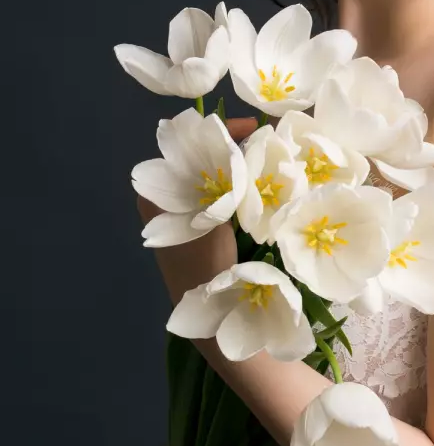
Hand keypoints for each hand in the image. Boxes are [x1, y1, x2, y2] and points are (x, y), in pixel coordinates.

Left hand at [136, 117, 259, 306]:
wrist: (212, 319)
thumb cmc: (206, 267)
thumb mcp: (216, 217)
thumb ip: (228, 178)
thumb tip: (249, 138)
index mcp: (157, 197)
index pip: (182, 147)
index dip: (215, 129)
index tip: (251, 126)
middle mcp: (166, 203)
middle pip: (198, 159)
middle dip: (230, 144)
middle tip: (263, 137)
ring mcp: (185, 218)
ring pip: (211, 177)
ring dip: (237, 163)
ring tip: (265, 153)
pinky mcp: (203, 231)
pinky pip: (220, 196)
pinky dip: (239, 185)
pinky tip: (260, 182)